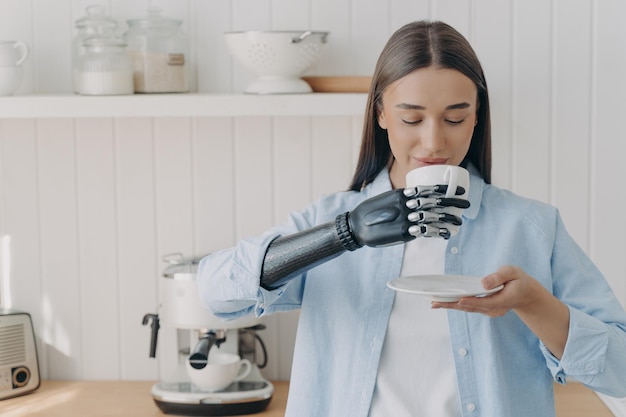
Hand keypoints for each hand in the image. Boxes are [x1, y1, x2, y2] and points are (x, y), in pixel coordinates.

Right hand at [347, 185, 469, 247]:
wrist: (356, 227)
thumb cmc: (371, 213)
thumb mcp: (387, 199)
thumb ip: (402, 198)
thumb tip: (416, 197)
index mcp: (401, 194)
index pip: (427, 189)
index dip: (444, 189)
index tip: (458, 189)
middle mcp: (405, 205)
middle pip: (434, 202)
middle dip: (452, 202)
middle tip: (466, 203)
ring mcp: (405, 219)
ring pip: (432, 216)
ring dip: (448, 218)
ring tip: (459, 220)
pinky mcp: (404, 232)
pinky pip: (424, 231)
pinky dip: (437, 232)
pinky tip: (446, 233)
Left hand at [432, 266, 540, 316]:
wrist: (525, 293)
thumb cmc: (518, 280)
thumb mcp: (512, 272)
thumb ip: (498, 277)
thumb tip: (484, 283)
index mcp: (504, 300)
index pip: (486, 302)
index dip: (472, 301)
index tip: (459, 300)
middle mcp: (495, 309)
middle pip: (472, 307)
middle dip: (453, 305)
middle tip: (435, 302)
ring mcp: (489, 311)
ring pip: (468, 308)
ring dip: (451, 305)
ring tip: (434, 303)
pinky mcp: (484, 309)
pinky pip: (468, 307)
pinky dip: (456, 304)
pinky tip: (443, 302)